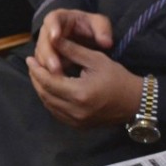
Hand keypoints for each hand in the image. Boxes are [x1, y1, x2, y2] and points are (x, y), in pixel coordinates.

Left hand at [27, 38, 141, 128]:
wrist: (135, 102)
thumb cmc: (117, 77)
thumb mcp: (95, 59)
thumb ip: (72, 50)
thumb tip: (52, 39)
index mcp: (79, 94)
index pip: (49, 82)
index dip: (36, 70)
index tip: (30, 58)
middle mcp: (75, 111)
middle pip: (45, 95)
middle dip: (36, 79)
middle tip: (32, 65)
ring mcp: (77, 121)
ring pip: (49, 105)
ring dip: (41, 89)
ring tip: (38, 74)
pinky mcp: (79, 126)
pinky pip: (57, 113)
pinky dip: (50, 100)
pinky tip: (50, 88)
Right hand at [34, 8, 113, 73]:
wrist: (87, 36)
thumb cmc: (92, 27)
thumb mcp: (100, 24)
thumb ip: (103, 30)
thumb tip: (106, 43)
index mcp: (60, 17)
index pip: (52, 19)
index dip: (52, 28)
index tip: (55, 37)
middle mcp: (49, 31)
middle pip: (43, 41)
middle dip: (48, 54)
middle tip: (56, 67)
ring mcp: (46, 45)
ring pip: (41, 55)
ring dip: (46, 67)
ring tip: (57, 77)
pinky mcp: (46, 58)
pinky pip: (42, 66)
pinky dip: (48, 73)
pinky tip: (56, 82)